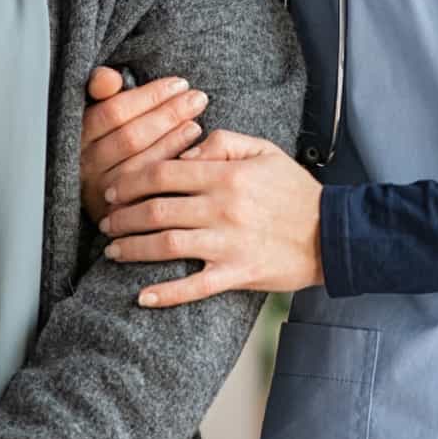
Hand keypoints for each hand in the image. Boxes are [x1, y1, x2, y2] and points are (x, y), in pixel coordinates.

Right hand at [81, 67, 209, 224]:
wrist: (107, 193)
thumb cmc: (109, 139)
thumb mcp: (100, 110)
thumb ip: (100, 88)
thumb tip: (110, 78)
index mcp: (78, 135)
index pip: (113, 112)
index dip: (149, 96)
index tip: (178, 84)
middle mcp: (85, 166)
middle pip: (130, 137)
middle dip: (168, 114)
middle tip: (197, 98)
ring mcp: (100, 193)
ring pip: (141, 164)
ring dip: (173, 140)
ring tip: (196, 122)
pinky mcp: (117, 215)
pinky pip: (149, 190)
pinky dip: (172, 167)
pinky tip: (192, 151)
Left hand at [99, 129, 324, 305]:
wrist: (333, 233)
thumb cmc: (295, 189)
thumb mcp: (263, 150)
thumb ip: (222, 142)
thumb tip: (183, 153)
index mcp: (226, 175)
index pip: (163, 173)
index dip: (131, 180)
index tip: (114, 188)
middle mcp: (222, 208)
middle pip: (156, 209)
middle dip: (122, 216)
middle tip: (104, 221)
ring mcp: (228, 244)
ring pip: (167, 245)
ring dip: (133, 248)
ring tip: (113, 250)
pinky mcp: (237, 274)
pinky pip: (194, 287)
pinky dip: (166, 294)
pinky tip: (142, 296)